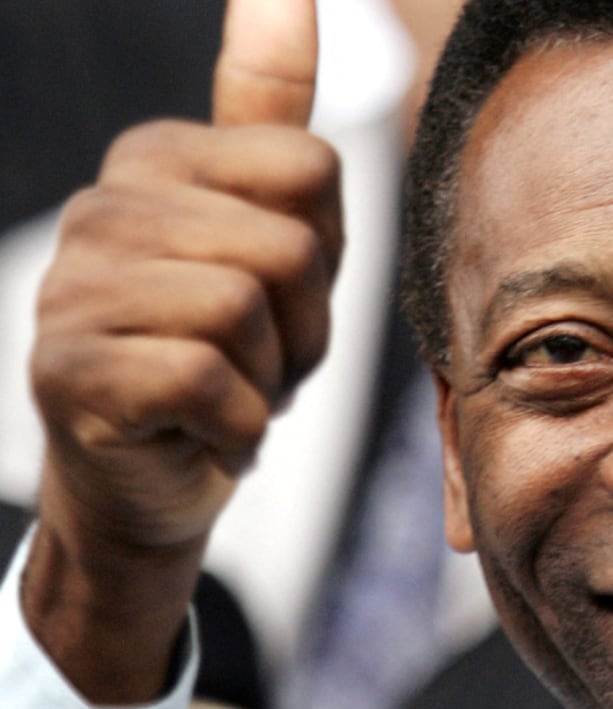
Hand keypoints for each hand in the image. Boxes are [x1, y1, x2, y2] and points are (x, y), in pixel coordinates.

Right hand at [23, 0, 339, 702]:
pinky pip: (208, 382)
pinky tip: (203, 430)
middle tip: (255, 357)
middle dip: (302, 327)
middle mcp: (104, 205)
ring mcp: (73, 285)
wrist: (156, 476)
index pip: (310, 168)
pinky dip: (235, 428)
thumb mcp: (274, 229)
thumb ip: (270, 107)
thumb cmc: (229, 351)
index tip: (281, 294)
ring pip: (246, 310)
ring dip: (267, 379)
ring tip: (226, 389)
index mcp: (160, 157)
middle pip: (288, 244)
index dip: (324, 252)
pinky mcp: (66, 370)